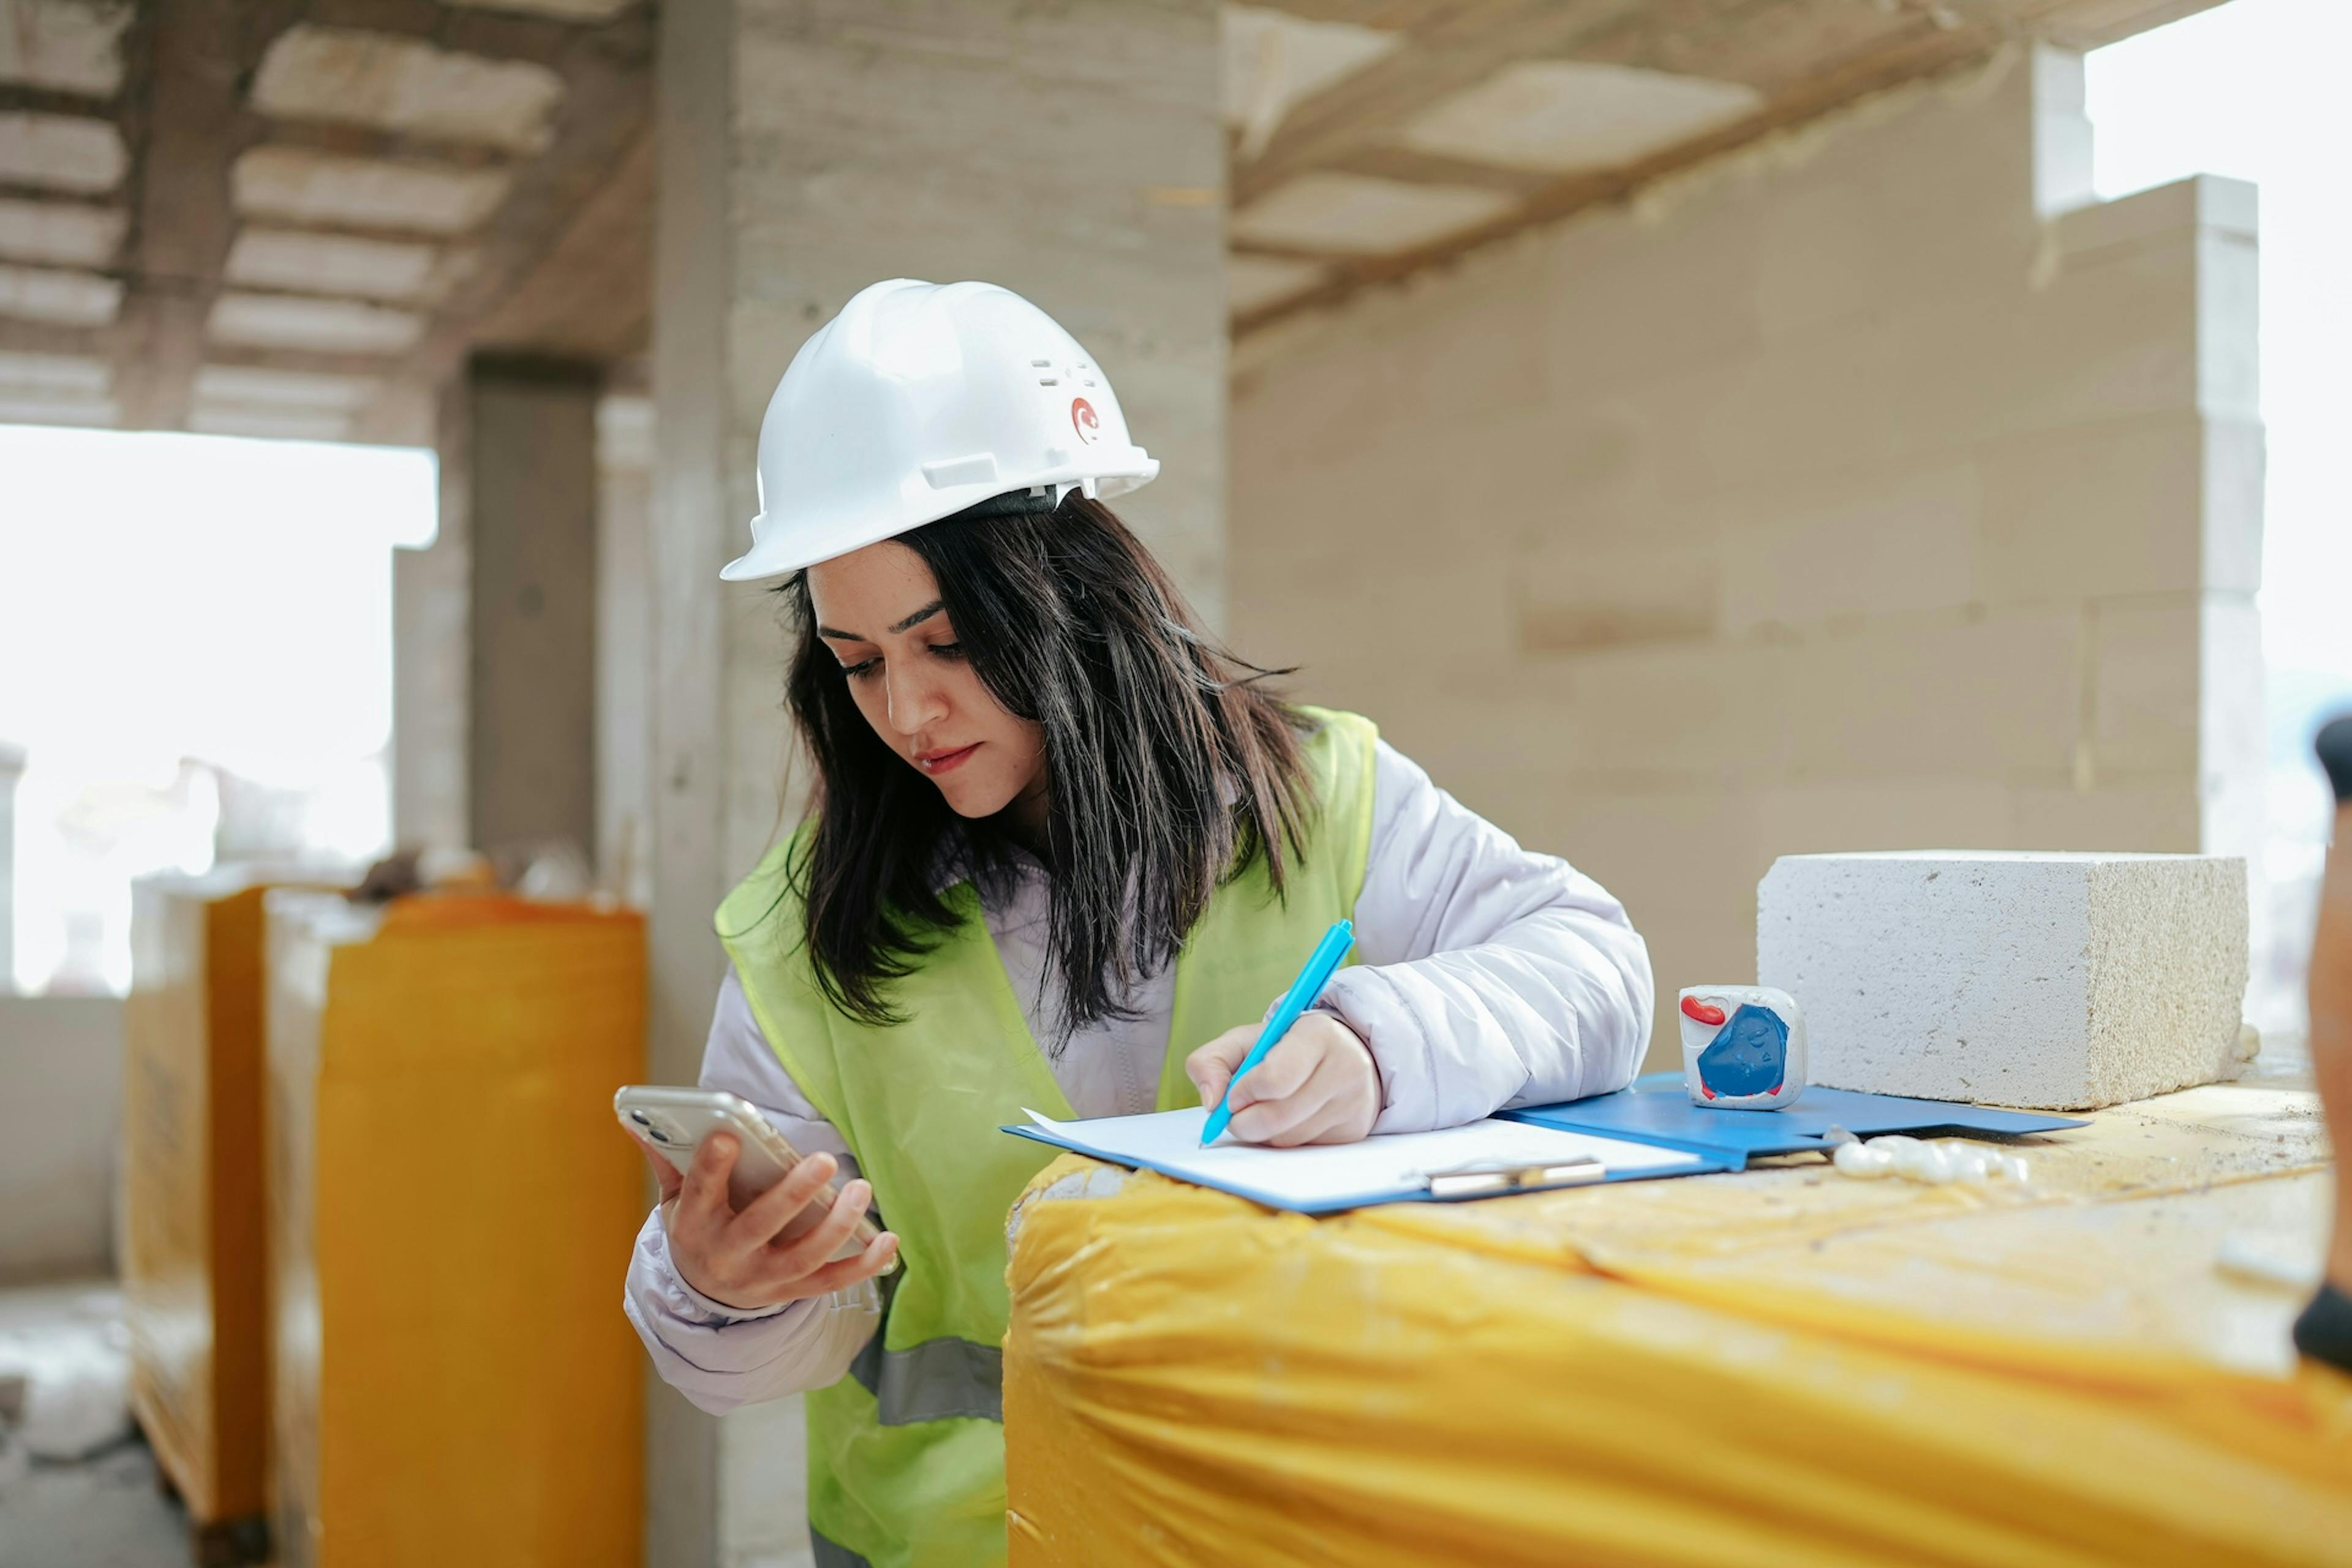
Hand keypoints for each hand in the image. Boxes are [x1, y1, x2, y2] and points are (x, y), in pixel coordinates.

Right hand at [638, 1132, 898, 1311]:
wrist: (705, 1290)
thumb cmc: (698, 1225)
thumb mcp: (675, 1197)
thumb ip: (666, 1157)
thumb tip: (634, 1117)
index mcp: (695, 1225)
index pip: (701, 1194)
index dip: (712, 1166)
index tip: (729, 1134)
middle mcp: (728, 1256)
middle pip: (760, 1227)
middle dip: (792, 1194)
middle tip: (823, 1159)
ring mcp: (762, 1278)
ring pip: (803, 1256)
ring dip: (836, 1225)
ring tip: (860, 1188)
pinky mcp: (792, 1290)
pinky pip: (832, 1282)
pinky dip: (863, 1265)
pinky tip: (889, 1241)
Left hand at [1185, 1011, 1379, 1145]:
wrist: (1339, 1054)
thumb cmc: (1283, 1048)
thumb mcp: (1245, 1041)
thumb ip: (1211, 1061)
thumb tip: (1211, 1101)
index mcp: (1317, 1034)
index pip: (1273, 1080)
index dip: (1243, 1092)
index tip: (1234, 1093)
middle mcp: (1345, 1067)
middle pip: (1277, 1117)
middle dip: (1244, 1121)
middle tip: (1237, 1112)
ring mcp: (1354, 1102)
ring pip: (1287, 1139)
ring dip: (1262, 1133)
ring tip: (1266, 1108)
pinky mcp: (1355, 1130)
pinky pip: (1303, 1149)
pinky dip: (1284, 1139)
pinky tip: (1289, 1118)